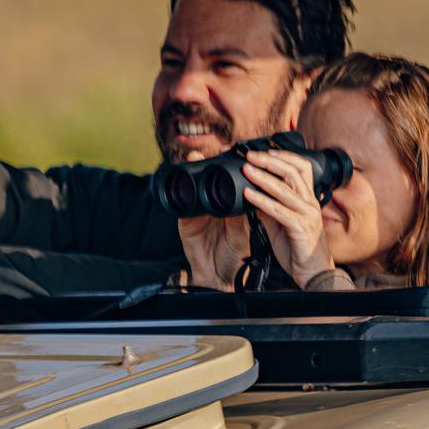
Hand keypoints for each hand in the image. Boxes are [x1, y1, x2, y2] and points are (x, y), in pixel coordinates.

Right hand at [171, 149, 247, 289]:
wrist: (219, 277)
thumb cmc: (233, 256)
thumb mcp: (241, 235)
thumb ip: (241, 218)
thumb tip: (247, 198)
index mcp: (228, 207)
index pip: (227, 183)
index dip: (227, 168)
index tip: (230, 153)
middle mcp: (211, 207)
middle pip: (206, 181)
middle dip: (205, 163)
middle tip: (205, 150)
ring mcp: (197, 214)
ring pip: (192, 188)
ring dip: (192, 172)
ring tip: (194, 158)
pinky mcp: (186, 224)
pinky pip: (181, 208)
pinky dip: (182, 196)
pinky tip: (183, 187)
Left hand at [242, 150, 334, 285]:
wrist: (313, 273)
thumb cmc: (299, 249)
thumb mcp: (281, 224)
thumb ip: (270, 209)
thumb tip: (252, 195)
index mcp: (308, 199)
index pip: (301, 167)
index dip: (283, 156)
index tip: (263, 151)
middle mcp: (310, 203)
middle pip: (293, 172)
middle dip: (270, 161)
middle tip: (250, 156)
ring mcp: (307, 215)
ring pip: (285, 189)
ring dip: (263, 177)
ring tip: (246, 170)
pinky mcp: (300, 228)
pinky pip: (279, 210)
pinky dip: (262, 200)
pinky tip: (248, 195)